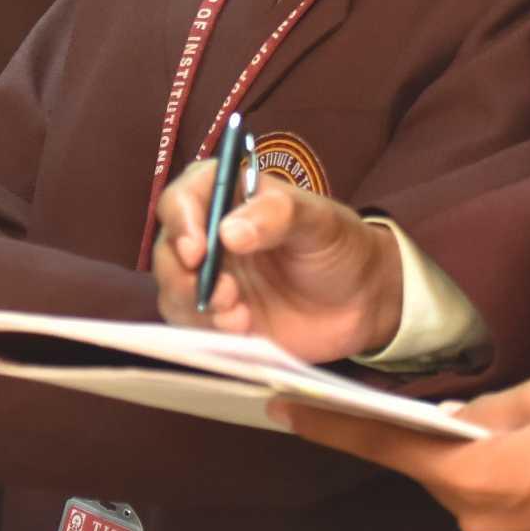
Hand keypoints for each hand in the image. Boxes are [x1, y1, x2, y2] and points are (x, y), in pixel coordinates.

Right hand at [149, 166, 401, 363]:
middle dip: (184, 276)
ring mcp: (209, 280)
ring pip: (172, 292)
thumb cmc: (338, 246)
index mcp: (227, 197)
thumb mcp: (318, 220)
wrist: (362, 301)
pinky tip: (244, 330)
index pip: (182, 200)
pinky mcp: (216, 319)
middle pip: (167, 250)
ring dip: (198, 308)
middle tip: (223, 293)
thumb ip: (277, 215)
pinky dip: (210, 332)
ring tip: (239, 317)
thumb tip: (228, 232)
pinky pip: (192, 327)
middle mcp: (208, 237)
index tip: (197, 251)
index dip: (181, 223)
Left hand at [282, 377, 529, 530]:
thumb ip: (484, 412)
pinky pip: (501, 514)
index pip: (385, 446)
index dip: (331, 427)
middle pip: (433, 472)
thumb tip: (451, 419)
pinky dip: (508, 489)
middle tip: (474, 410)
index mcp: (476, 475)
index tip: (283, 409)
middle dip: (439, 441)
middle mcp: (481, 520)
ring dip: (481, 465)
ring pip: (469, 493)